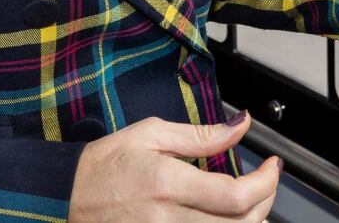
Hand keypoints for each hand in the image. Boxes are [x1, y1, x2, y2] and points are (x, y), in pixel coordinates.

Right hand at [68, 111, 279, 222]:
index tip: (273, 165)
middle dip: (266, 200)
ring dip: (251, 220)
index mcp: (169, 185)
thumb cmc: (105, 164)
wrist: (66, 197)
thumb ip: (201, 135)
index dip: (266, 182)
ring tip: (253, 198)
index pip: (235, 196)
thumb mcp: (151, 134)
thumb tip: (240, 125)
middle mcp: (169, 220)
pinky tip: (229, 216)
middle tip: (267, 179)